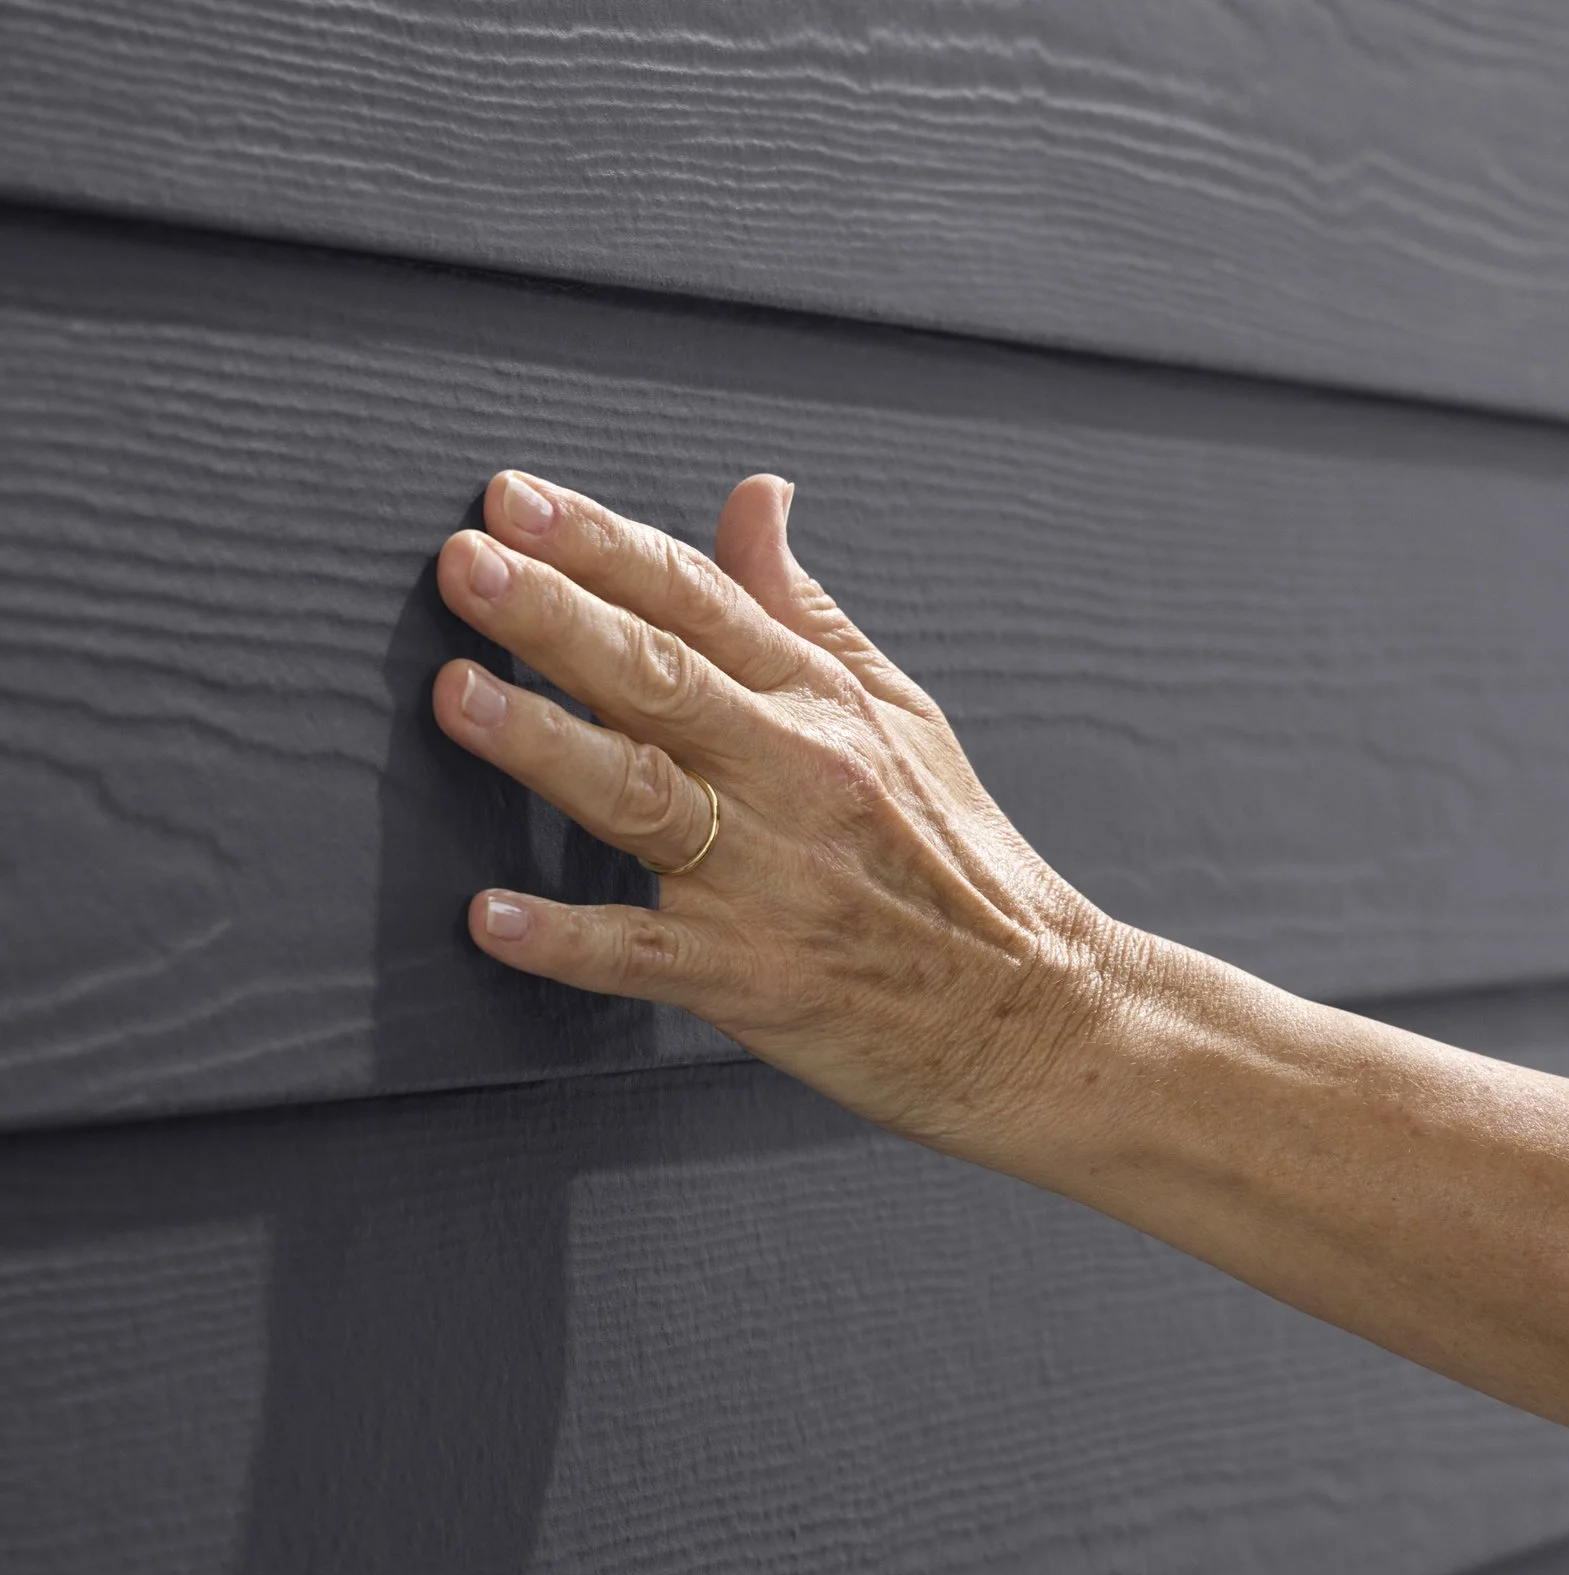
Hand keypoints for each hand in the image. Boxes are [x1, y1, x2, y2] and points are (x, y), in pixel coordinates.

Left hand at [432, 471, 1135, 1160]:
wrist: (1037, 1013)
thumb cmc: (961, 867)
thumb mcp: (900, 716)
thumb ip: (804, 610)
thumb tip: (754, 496)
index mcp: (826, 707)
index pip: (702, 601)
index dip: (604, 545)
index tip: (514, 501)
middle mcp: (798, 777)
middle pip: (662, 678)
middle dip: (555, 615)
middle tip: (466, 563)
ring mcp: (774, 879)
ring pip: (645, 795)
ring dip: (546, 744)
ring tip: (460, 697)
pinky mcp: (755, 978)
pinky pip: (645, 954)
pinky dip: (569, 939)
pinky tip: (494, 916)